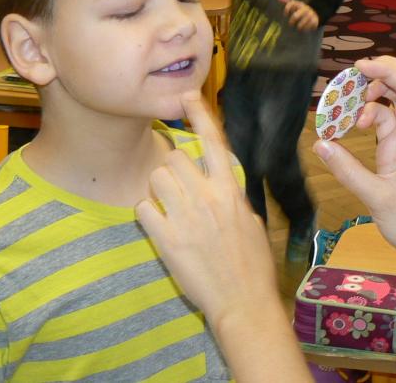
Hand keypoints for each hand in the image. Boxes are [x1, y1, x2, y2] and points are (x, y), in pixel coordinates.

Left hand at [136, 93, 276, 327]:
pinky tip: (161, 228)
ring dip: (159, 190)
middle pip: (174, 159)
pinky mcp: (166, 238)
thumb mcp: (250, 219)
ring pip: (156, 179)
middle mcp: (208, 197)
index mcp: (231, 189)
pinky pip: (143, 208)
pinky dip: (148, 215)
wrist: (243, 300)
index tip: (187, 94)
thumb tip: (217, 181)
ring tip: (172, 211)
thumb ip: (230, 195)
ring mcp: (186, 217)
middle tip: (180, 193)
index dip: (199, 114)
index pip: (213, 140)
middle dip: (172, 172)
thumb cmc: (252, 262)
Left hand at [278, 0, 318, 30]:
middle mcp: (304, 9)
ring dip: (299, 26)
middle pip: (295, 16)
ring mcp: (310, 15)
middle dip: (291, 21)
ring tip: (298, 28)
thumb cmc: (301, 9)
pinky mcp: (315, 20)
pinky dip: (306, 28)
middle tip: (290, 24)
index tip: (285, 15)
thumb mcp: (296, 4)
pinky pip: (309, 26)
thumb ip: (287, 2)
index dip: (286, 10)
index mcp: (299, 4)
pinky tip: (304, 29)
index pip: (291, 4)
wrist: (316, 11)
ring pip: (302, 22)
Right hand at [313, 57, 395, 264]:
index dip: (388, 72)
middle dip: (384, 74)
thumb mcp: (376, 197)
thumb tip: (319, 143)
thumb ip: (347, 169)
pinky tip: (355, 122)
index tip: (361, 67)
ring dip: (375, 95)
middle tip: (355, 73)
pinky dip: (371, 114)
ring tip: (350, 101)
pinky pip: (388, 119)